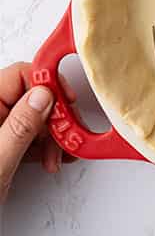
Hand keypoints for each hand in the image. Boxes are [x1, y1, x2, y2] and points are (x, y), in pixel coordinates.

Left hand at [0, 62, 68, 202]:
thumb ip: (21, 126)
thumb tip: (43, 96)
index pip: (20, 76)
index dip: (47, 83)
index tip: (66, 100)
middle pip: (32, 98)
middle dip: (54, 117)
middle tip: (66, 135)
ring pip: (35, 118)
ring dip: (53, 136)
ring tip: (57, 156)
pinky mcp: (1, 148)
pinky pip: (29, 137)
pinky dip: (44, 147)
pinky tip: (51, 159)